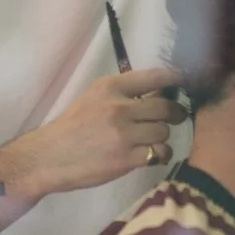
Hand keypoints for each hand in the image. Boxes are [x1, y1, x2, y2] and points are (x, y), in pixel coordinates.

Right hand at [42, 66, 186, 193]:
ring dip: (162, 136)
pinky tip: (152, 155)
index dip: (176, 78)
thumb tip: (160, 92)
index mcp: (110, 87)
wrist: (49, 156)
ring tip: (152, 141)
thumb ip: (123, 94)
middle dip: (175, 113)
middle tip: (174, 117)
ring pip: (163, 131)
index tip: (184, 82)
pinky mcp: (126, 158)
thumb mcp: (93, 99)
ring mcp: (124, 133)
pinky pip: (160, 153)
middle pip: (165, 107)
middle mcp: (119, 107)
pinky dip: (160, 154)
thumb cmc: (72, 127)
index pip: (155, 77)